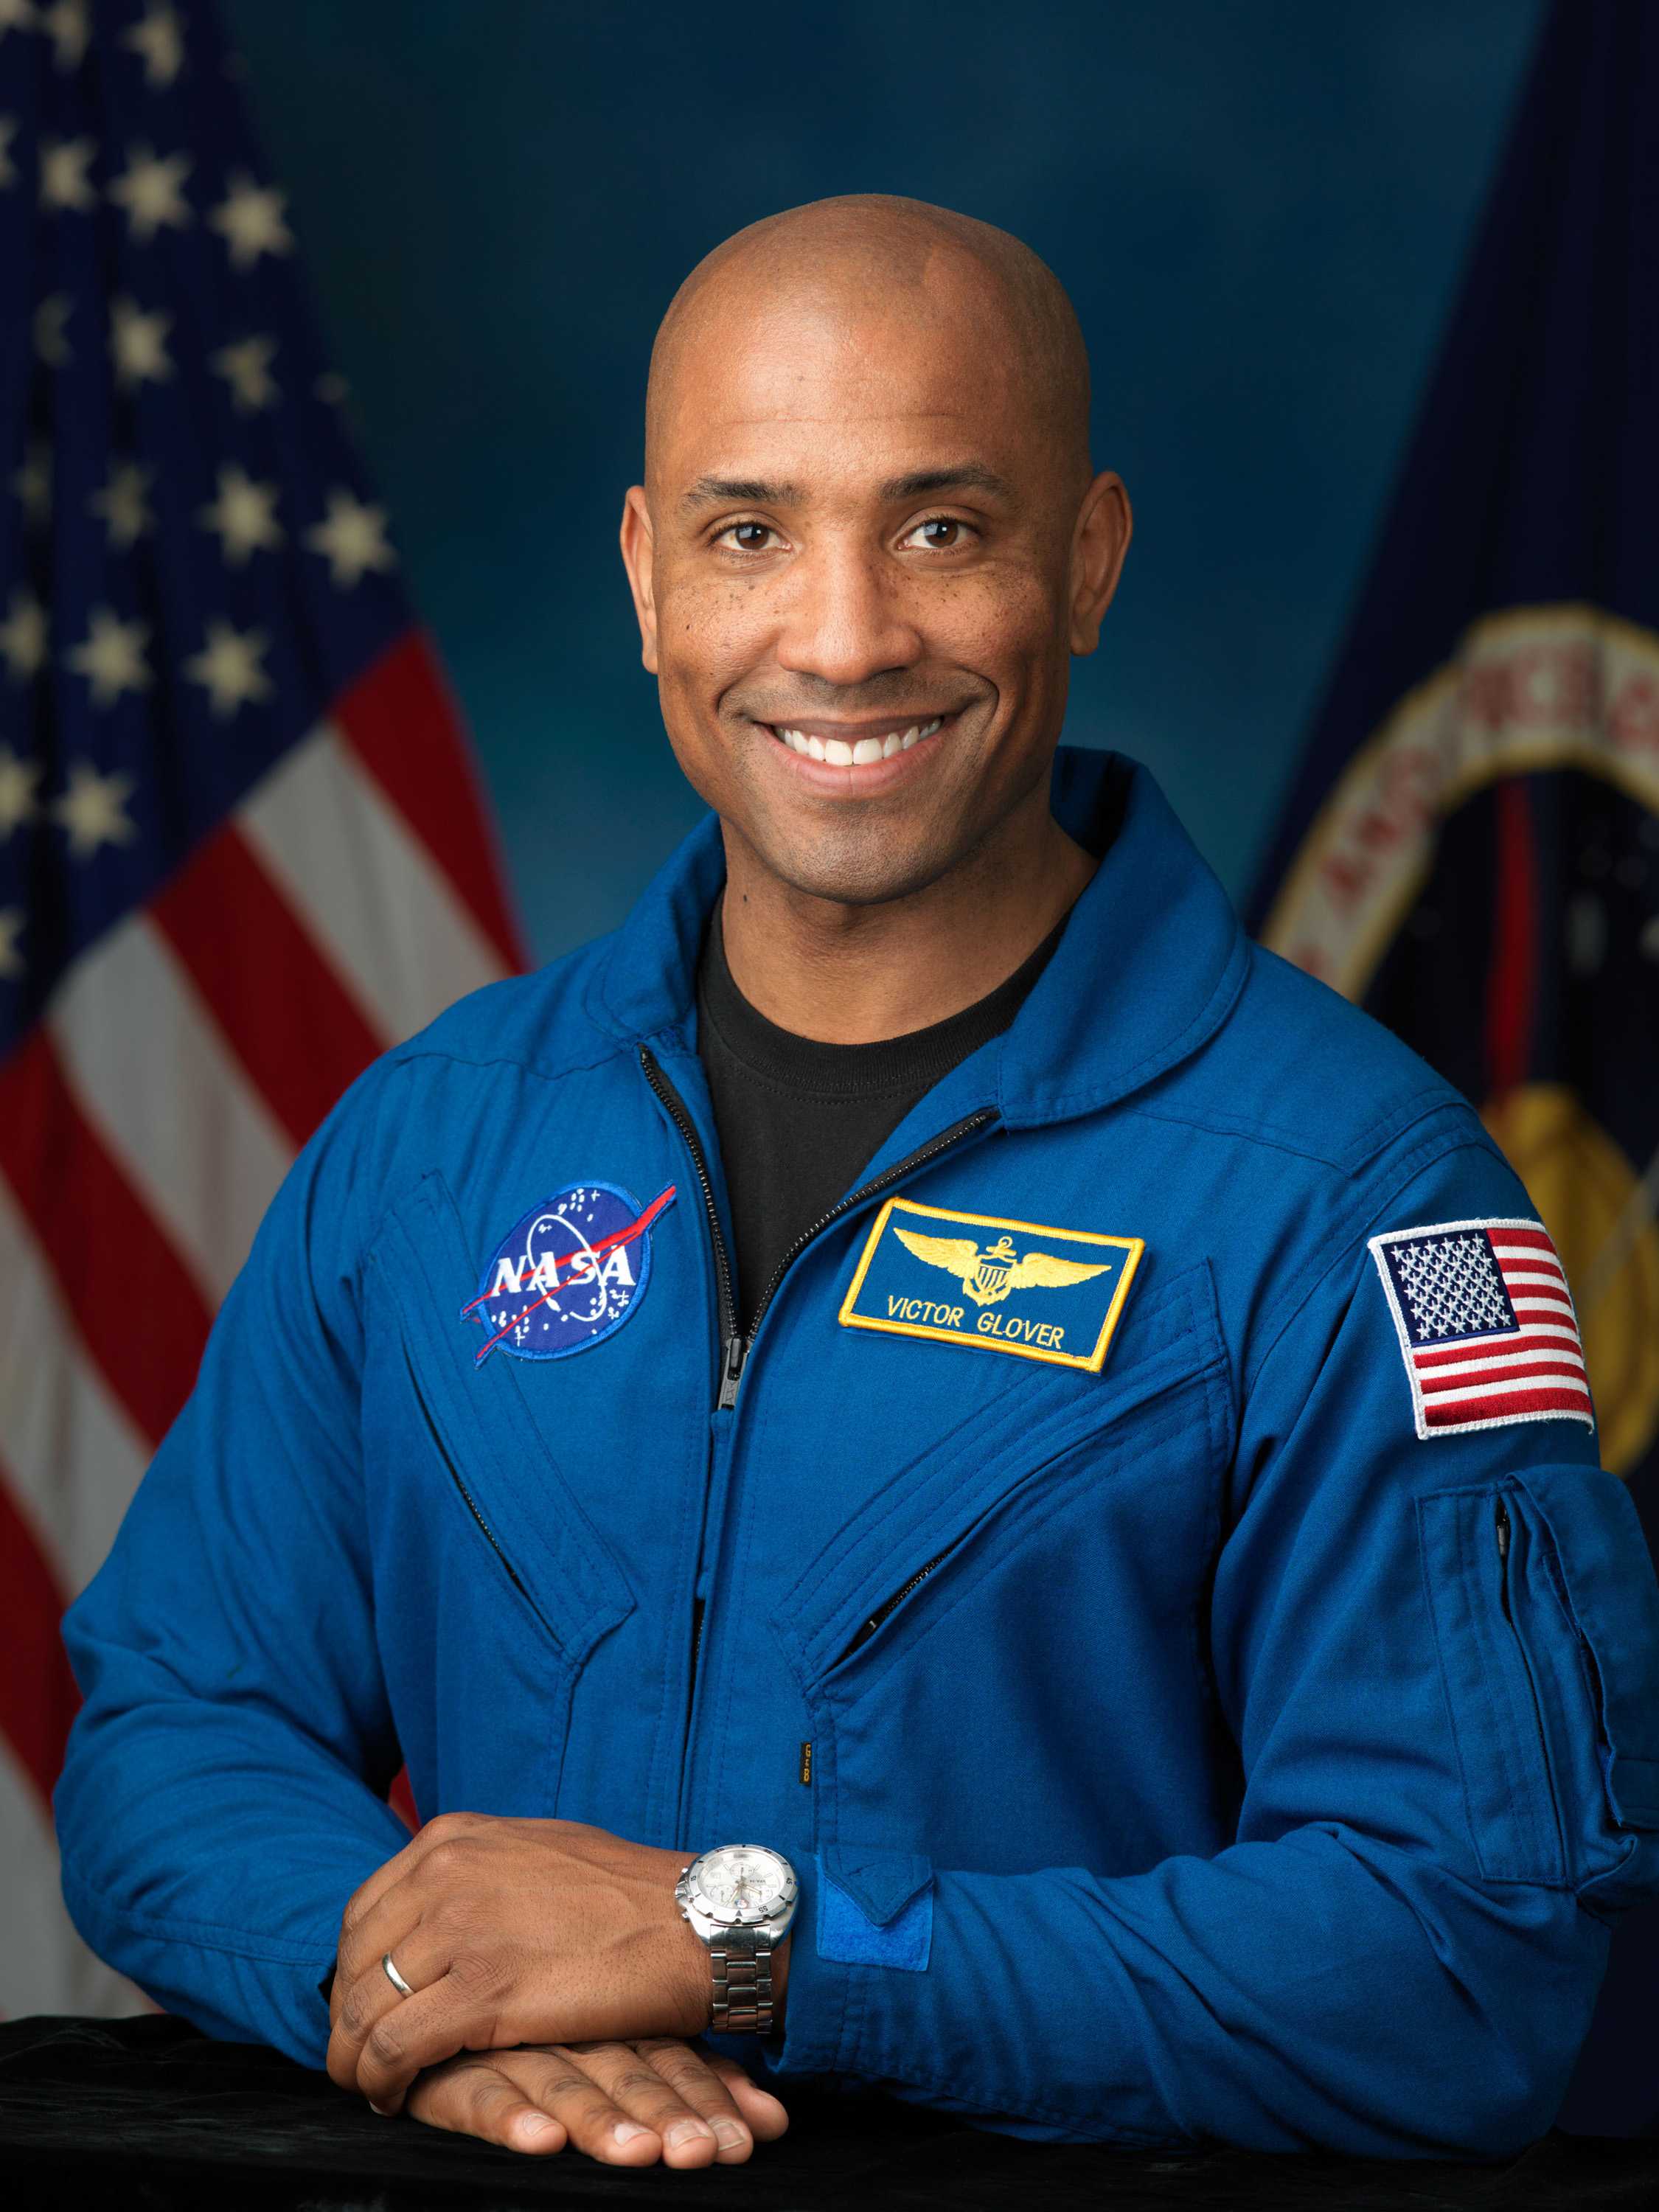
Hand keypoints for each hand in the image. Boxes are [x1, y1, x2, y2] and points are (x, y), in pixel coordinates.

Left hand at [327, 1813, 786, 2112]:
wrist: (695, 1921)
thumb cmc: (626, 1895)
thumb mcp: (535, 1851)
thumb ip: (478, 1873)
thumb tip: (438, 1906)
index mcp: (454, 1838)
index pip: (364, 1914)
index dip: (355, 1972)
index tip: (366, 2009)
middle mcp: (446, 1873)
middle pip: (355, 1963)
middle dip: (349, 2020)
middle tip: (361, 2059)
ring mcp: (462, 1928)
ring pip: (366, 2010)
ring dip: (359, 2059)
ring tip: (374, 2085)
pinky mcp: (484, 1990)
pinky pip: (396, 2048)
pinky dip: (383, 2080)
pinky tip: (394, 2096)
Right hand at [405, 2036, 788, 2165]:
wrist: (446, 1961)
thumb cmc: (548, 2013)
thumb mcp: (622, 2038)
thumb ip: (689, 2078)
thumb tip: (778, 2120)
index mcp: (610, 2014)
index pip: (667, 2056)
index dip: (707, 2098)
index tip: (751, 2139)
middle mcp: (564, 2026)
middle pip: (621, 2071)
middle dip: (664, 2115)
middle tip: (702, 2153)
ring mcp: (507, 2044)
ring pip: (560, 2083)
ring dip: (601, 2121)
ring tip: (644, 2154)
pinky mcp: (450, 2068)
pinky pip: (477, 2093)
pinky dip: (510, 2118)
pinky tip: (541, 2141)